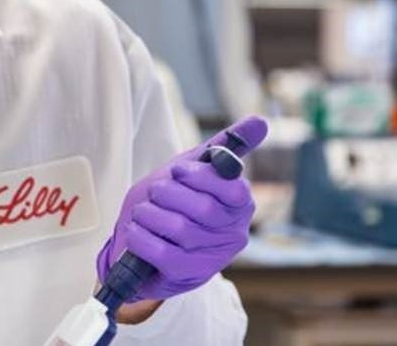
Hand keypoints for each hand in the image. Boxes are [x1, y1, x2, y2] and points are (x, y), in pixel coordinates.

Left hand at [96, 117, 264, 301]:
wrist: (145, 248)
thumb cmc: (174, 204)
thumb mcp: (195, 170)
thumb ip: (225, 146)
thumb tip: (260, 121)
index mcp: (241, 206)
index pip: (234, 189)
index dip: (201, 177)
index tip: (178, 171)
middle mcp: (234, 235)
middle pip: (204, 208)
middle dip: (170, 193)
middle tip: (155, 190)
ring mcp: (213, 259)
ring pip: (180, 229)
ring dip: (151, 215)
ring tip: (142, 212)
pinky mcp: (189, 275)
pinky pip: (163, 253)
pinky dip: (142, 238)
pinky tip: (136, 231)